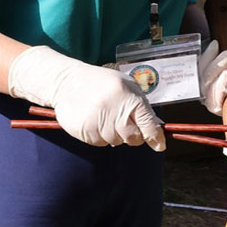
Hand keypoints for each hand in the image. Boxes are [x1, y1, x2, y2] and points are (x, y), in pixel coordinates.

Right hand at [7, 46, 164, 149]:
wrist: (67, 82)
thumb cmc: (101, 83)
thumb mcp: (126, 85)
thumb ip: (142, 105)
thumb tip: (156, 126)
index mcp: (129, 97)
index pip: (148, 124)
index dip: (156, 137)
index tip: (160, 145)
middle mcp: (115, 110)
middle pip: (134, 138)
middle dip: (133, 135)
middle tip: (123, 122)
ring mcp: (99, 122)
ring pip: (116, 142)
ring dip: (114, 134)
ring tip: (104, 116)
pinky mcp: (85, 131)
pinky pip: (100, 143)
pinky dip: (100, 135)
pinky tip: (94, 120)